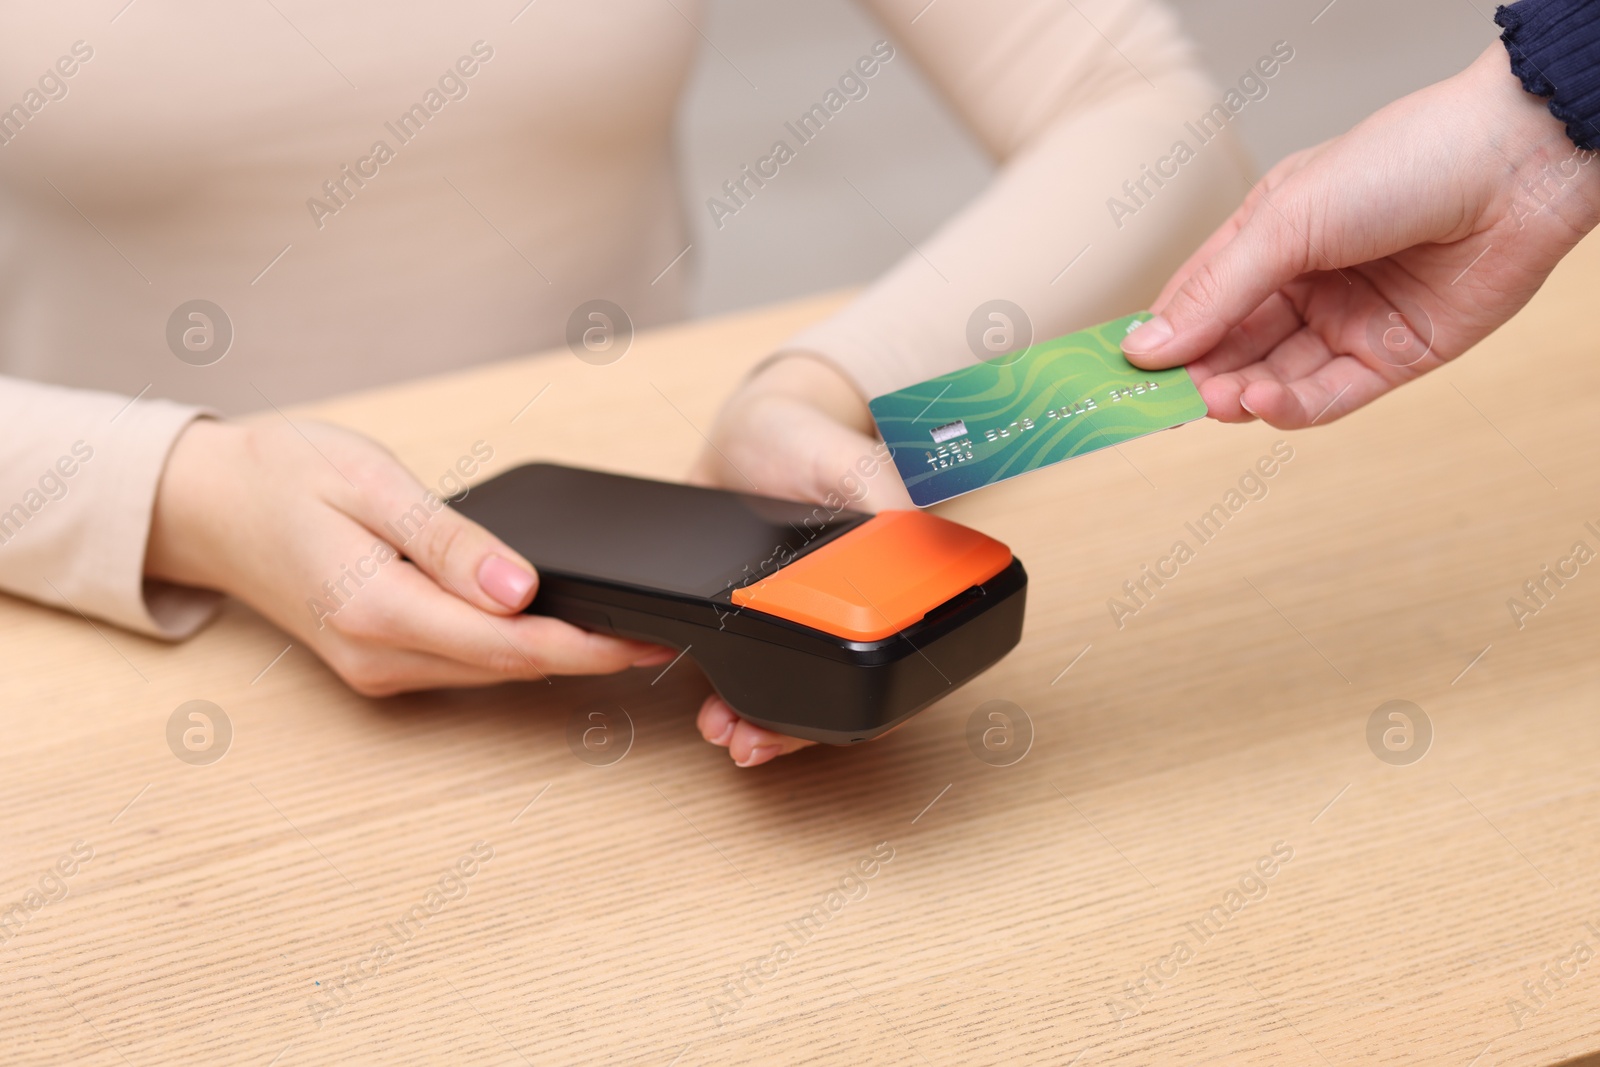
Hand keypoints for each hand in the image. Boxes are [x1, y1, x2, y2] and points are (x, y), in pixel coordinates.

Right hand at [146, 419, 670, 695]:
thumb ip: (451, 543)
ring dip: (557, 656)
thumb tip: (523, 589)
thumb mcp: (372, 484)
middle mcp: (379, 655)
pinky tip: (555, 627)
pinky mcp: (378, 662)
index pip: (510, 643)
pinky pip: (465, 665)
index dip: (588, 645)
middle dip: (588, 654)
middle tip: (659, 630)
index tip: (646, 635)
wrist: (208, 503)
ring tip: (625, 629)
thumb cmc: (283, 476)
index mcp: (379, 609)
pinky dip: (516, 651)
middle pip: (510, 666)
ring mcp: (376, 667)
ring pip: (491, 672)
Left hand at [691, 352, 908, 765]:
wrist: (747, 432)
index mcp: (885, 588)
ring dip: (750, 720)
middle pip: (833, 699)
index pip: (886, 666)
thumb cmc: (807, 438)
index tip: (826, 722)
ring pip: (781, 694)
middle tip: (750, 742)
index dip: (862, 708)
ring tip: (719, 728)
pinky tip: (690, 688)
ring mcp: (790, 622)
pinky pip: (731, 667)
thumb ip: (883, 494)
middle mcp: (841, 615)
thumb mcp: (851, 459)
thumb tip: (910, 540)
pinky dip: (713, 686)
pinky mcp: (742, 617)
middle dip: (790, 731)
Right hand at [1121, 44, 1599, 426]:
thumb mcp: (1284, 221)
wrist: (1515, 166)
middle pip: (1231, 348)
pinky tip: (1261, 402)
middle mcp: (1306, 286)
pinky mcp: (1394, 360)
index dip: (1161, 336)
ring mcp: (1349, 324)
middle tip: (1163, 400)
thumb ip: (1215, 292)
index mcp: (1270, 240)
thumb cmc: (1399, 164)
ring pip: (1274, 379)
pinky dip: (1290, 408)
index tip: (1119, 372)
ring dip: (1238, 395)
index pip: (1198, 301)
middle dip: (1197, 375)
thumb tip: (1143, 348)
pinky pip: (1328, 398)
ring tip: (1213, 401)